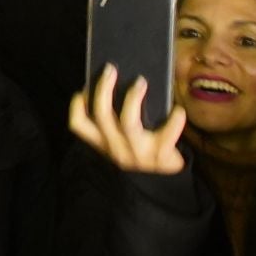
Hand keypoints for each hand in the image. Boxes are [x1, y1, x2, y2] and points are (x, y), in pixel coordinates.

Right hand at [67, 64, 187, 175]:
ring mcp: (137, 154)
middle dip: (104, 88)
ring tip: (141, 82)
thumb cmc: (143, 153)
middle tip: (111, 69)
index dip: (78, 105)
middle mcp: (116, 149)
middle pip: (102, 115)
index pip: (78, 125)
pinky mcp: (160, 157)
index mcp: (103, 144)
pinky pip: (166, 135)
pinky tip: (178, 111)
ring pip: (128, 122)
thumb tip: (121, 81)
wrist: (166, 187)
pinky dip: (174, 122)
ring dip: (133, 98)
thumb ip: (116, 122)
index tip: (84, 88)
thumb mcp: (123, 142)